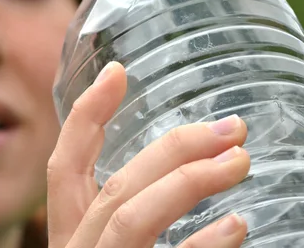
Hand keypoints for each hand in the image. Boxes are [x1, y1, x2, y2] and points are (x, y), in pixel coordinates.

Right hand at [47, 62, 249, 247]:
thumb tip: (186, 169)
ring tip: (238, 160)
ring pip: (133, 216)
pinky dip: (203, 244)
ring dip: (188, 181)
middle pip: (115, 187)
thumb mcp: (116, 247)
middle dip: (172, 149)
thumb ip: (133, 216)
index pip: (65, 167)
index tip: (116, 72)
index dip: (85, 116)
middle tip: (230, 128)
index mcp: (69, 235)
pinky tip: (236, 223)